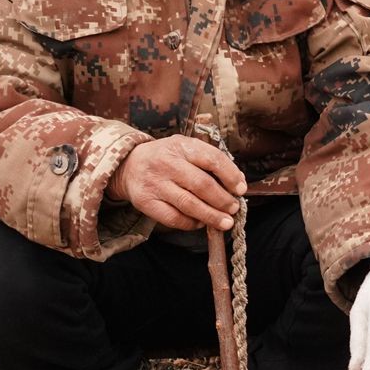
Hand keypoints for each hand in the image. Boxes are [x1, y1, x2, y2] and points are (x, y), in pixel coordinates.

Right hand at [107, 135, 245, 229]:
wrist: (128, 165)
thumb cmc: (166, 157)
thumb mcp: (185, 147)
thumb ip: (209, 160)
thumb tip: (237, 182)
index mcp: (181, 146)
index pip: (212, 159)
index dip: (230, 176)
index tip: (241, 189)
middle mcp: (166, 163)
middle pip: (202, 185)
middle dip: (223, 200)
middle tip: (234, 208)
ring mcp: (155, 184)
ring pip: (189, 204)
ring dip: (211, 216)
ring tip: (225, 222)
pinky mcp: (146, 202)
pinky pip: (174, 218)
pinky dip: (191, 223)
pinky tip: (201, 223)